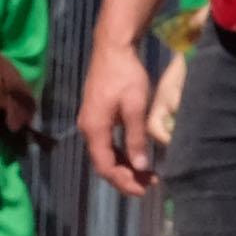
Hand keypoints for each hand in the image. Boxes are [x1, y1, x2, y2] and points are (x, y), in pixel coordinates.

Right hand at [81, 45, 158, 196]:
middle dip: (125, 177)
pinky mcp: (96, 114)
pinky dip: (120, 152)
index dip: (124, 181)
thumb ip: (136, 137)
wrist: (113, 47)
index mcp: (95, 129)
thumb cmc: (125, 74)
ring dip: (123, 166)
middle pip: (103, 163)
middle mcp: (87, 128)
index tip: (144, 189)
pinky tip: (134, 154)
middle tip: (148, 184)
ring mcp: (90, 121)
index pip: (106, 166)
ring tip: (144, 174)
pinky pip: (105, 142)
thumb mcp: (135, 106)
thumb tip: (140, 166)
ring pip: (104, 153)